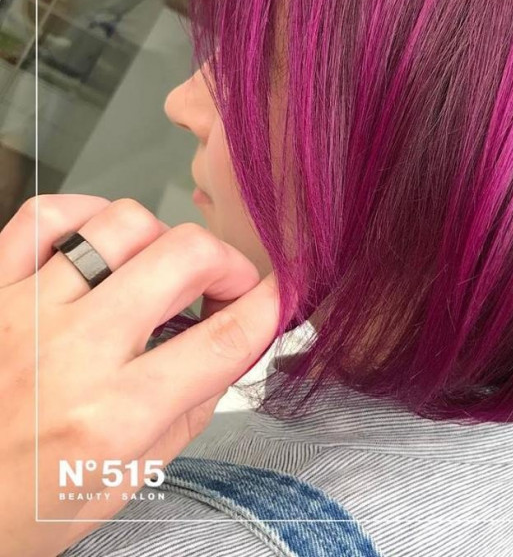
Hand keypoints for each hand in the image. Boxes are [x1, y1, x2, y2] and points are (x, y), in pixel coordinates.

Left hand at [0, 195, 279, 556]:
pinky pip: (46, 216)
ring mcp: (27, 312)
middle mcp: (75, 354)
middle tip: (225, 283)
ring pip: (124, 223)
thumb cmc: (24, 504)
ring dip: (162, 240)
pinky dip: (88, 214)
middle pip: (186, 258)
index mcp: (115, 416)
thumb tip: (232, 344)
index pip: (226, 338)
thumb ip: (187, 409)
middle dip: (228, 262)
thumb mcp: (125, 479)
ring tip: (159, 267)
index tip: (280, 293)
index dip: (271, 305)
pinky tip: (102, 242)